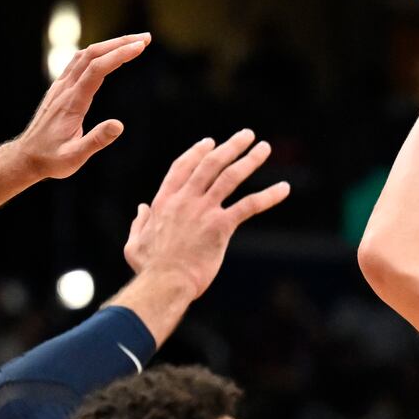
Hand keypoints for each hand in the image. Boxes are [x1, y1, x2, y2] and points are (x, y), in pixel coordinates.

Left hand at [13, 33, 150, 180]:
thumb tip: (119, 125)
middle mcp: (65, 88)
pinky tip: (108, 54)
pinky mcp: (60, 89)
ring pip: (85, 55)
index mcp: (71, 102)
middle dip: (120, 43)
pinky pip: (78, 63)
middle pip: (92, 54)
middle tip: (146, 39)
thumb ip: (96, 140)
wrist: (26, 156)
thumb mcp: (74, 157)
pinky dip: (97, 53)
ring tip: (133, 43)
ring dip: (109, 45)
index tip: (140, 48)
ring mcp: (60, 86)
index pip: (97, 69)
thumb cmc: (51, 159)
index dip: (118, 55)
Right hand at [123, 130, 289, 299]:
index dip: (196, 152)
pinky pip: (249, 205)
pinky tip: (284, 188)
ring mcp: (204, 210)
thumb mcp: (134, 243)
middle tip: (246, 135)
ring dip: (250, 159)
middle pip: (210, 163)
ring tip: (265, 148)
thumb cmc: (149, 269)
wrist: (164, 283)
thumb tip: (141, 208)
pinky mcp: (221, 226)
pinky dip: (268, 196)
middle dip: (230, 146)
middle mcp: (185, 200)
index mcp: (164, 201)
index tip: (209, 142)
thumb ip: (139, 223)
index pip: (182, 167)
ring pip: (230, 176)